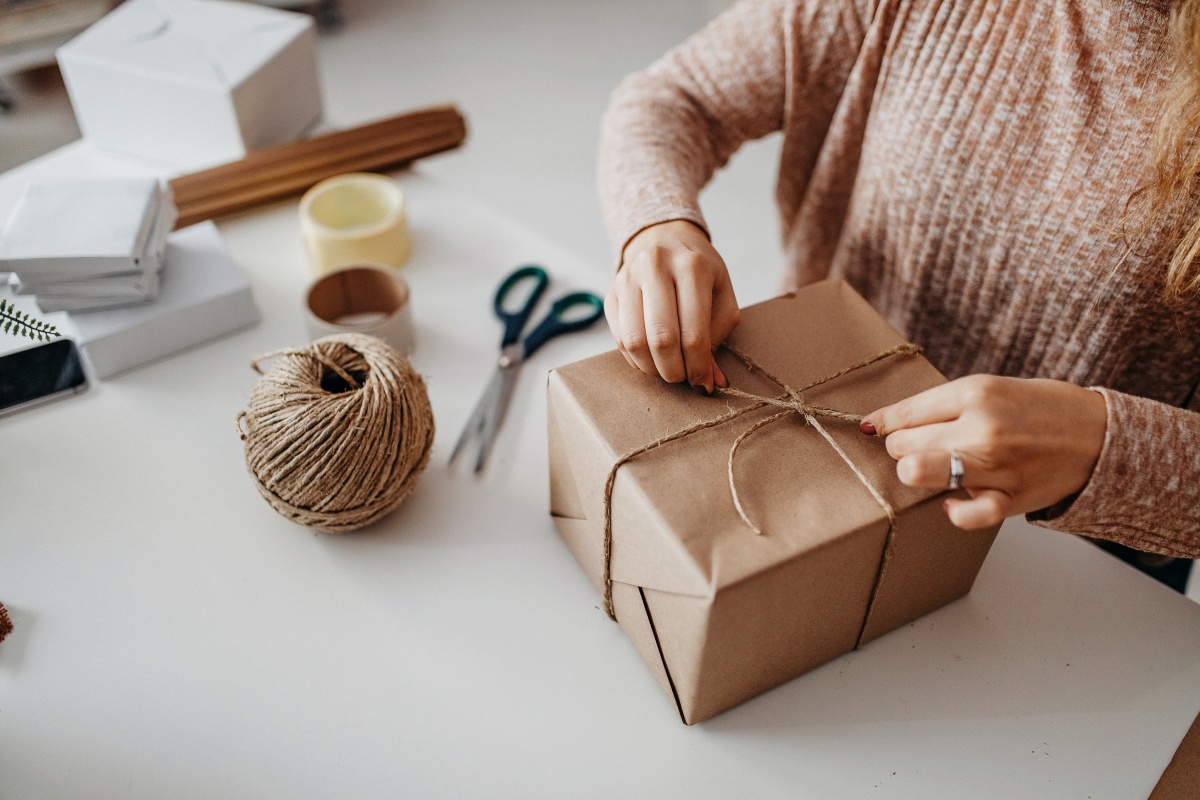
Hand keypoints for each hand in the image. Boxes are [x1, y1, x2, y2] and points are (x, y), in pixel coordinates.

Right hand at [604, 220, 739, 393]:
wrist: (664, 239)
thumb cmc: (700, 273)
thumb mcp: (721, 297)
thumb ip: (718, 338)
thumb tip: (711, 381)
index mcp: (692, 267)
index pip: (694, 332)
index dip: (699, 366)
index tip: (703, 383)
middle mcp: (656, 267)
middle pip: (662, 339)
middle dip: (674, 371)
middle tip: (683, 378)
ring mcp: (628, 278)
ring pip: (635, 342)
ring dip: (652, 368)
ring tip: (667, 370)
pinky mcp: (612, 292)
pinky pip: (619, 338)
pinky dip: (636, 359)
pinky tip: (650, 358)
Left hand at [860, 376, 1107, 528]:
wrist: (1099, 436)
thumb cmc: (1039, 408)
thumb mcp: (990, 388)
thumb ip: (940, 404)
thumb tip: (882, 421)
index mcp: (976, 393)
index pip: (904, 413)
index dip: (883, 423)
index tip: (874, 427)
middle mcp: (982, 428)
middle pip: (903, 444)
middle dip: (901, 446)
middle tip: (918, 445)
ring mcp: (995, 466)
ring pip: (918, 472)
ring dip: (914, 471)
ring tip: (927, 468)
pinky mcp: (1010, 499)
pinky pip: (965, 514)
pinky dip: (953, 511)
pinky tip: (950, 503)